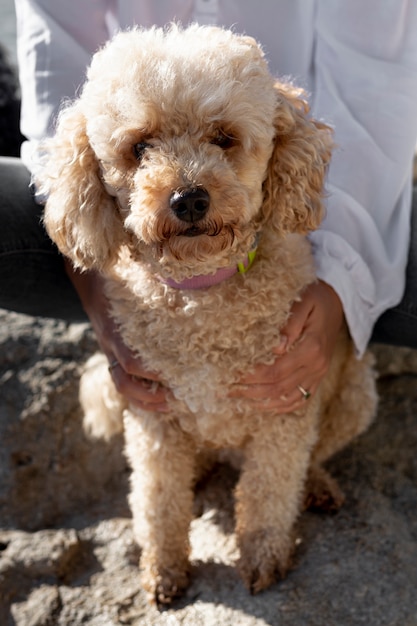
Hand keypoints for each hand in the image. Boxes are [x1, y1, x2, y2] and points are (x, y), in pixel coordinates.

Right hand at [65, 260, 168, 411]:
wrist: (89, 281)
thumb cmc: (117, 281)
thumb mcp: (134, 285)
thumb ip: (155, 294)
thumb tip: (185, 298)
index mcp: (115, 331)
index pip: (132, 362)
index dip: (152, 373)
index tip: (176, 377)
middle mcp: (111, 346)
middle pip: (124, 381)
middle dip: (149, 396)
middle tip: (176, 399)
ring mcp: (109, 352)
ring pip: (122, 385)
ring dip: (145, 400)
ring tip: (169, 405)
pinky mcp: (111, 354)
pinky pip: (121, 380)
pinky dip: (139, 393)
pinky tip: (158, 397)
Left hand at [229, 281, 343, 412]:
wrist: (339, 302)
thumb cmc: (317, 298)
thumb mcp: (304, 301)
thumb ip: (291, 322)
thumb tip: (276, 346)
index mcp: (312, 348)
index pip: (276, 371)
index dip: (252, 376)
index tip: (232, 374)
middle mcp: (316, 366)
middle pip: (278, 388)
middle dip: (250, 391)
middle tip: (226, 390)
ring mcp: (318, 374)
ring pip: (287, 399)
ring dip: (262, 403)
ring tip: (238, 399)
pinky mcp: (318, 378)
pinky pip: (300, 400)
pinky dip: (280, 407)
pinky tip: (263, 406)